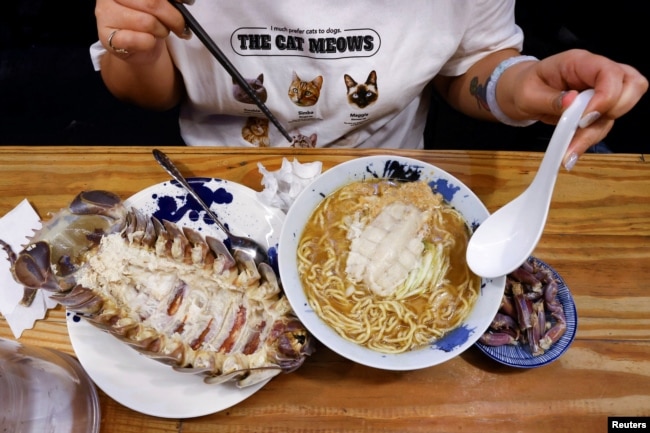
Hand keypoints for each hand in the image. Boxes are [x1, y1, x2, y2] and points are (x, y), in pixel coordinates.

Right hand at [95, 0, 188, 63]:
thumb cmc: (146, 18)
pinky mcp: (107, 37)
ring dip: (162, 31)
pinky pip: (141, 40)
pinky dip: (151, 43)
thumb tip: (184, 1)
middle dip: (174, 18)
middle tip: (181, 26)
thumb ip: (165, 0)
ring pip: (148, 22)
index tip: (187, 2)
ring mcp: (105, 15)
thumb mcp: (157, 3)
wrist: (136, 45)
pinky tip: (150, 42)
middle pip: (153, 3)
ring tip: (162, 32)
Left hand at [505, 49, 647, 165]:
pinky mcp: (596, 110)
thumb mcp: (527, 93)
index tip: (584, 118)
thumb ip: (549, 98)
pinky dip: (589, 140)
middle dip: (616, 110)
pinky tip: (571, 152)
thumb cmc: (522, 87)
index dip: (606, 96)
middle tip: (584, 126)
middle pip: (632, 85)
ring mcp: (599, 92)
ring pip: (618, 112)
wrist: (518, 92)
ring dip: (595, 134)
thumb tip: (571, 102)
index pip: (610, 72)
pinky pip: (603, 125)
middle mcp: (596, 75)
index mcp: (579, 62)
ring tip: (569, 152)